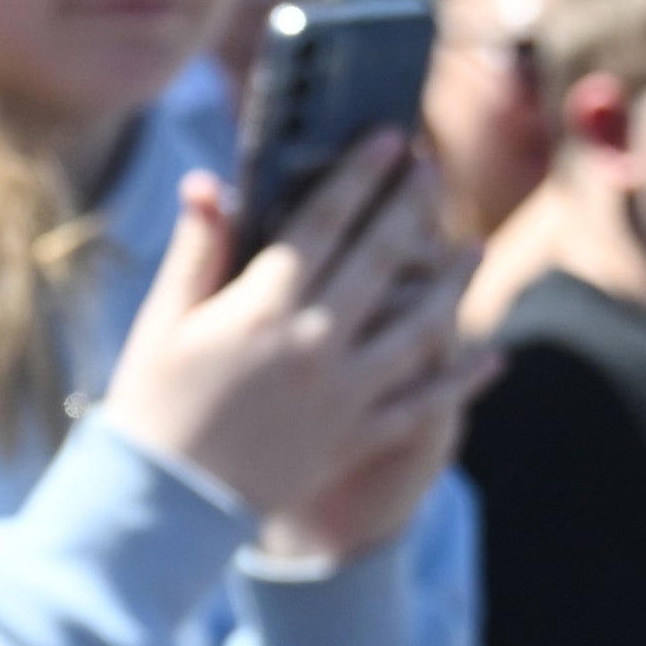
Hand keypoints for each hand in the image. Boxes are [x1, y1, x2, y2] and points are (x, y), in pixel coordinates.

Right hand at [99, 147, 497, 568]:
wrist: (164, 505)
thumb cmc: (152, 405)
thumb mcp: (163, 320)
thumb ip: (198, 250)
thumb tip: (208, 182)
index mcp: (265, 305)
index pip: (326, 221)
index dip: (360, 175)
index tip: (389, 140)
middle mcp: (316, 340)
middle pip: (381, 259)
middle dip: (410, 209)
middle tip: (431, 171)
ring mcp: (344, 391)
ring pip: (418, 326)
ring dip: (452, 284)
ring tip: (474, 251)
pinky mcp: (355, 436)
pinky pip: (422, 403)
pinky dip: (460, 380)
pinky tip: (493, 358)